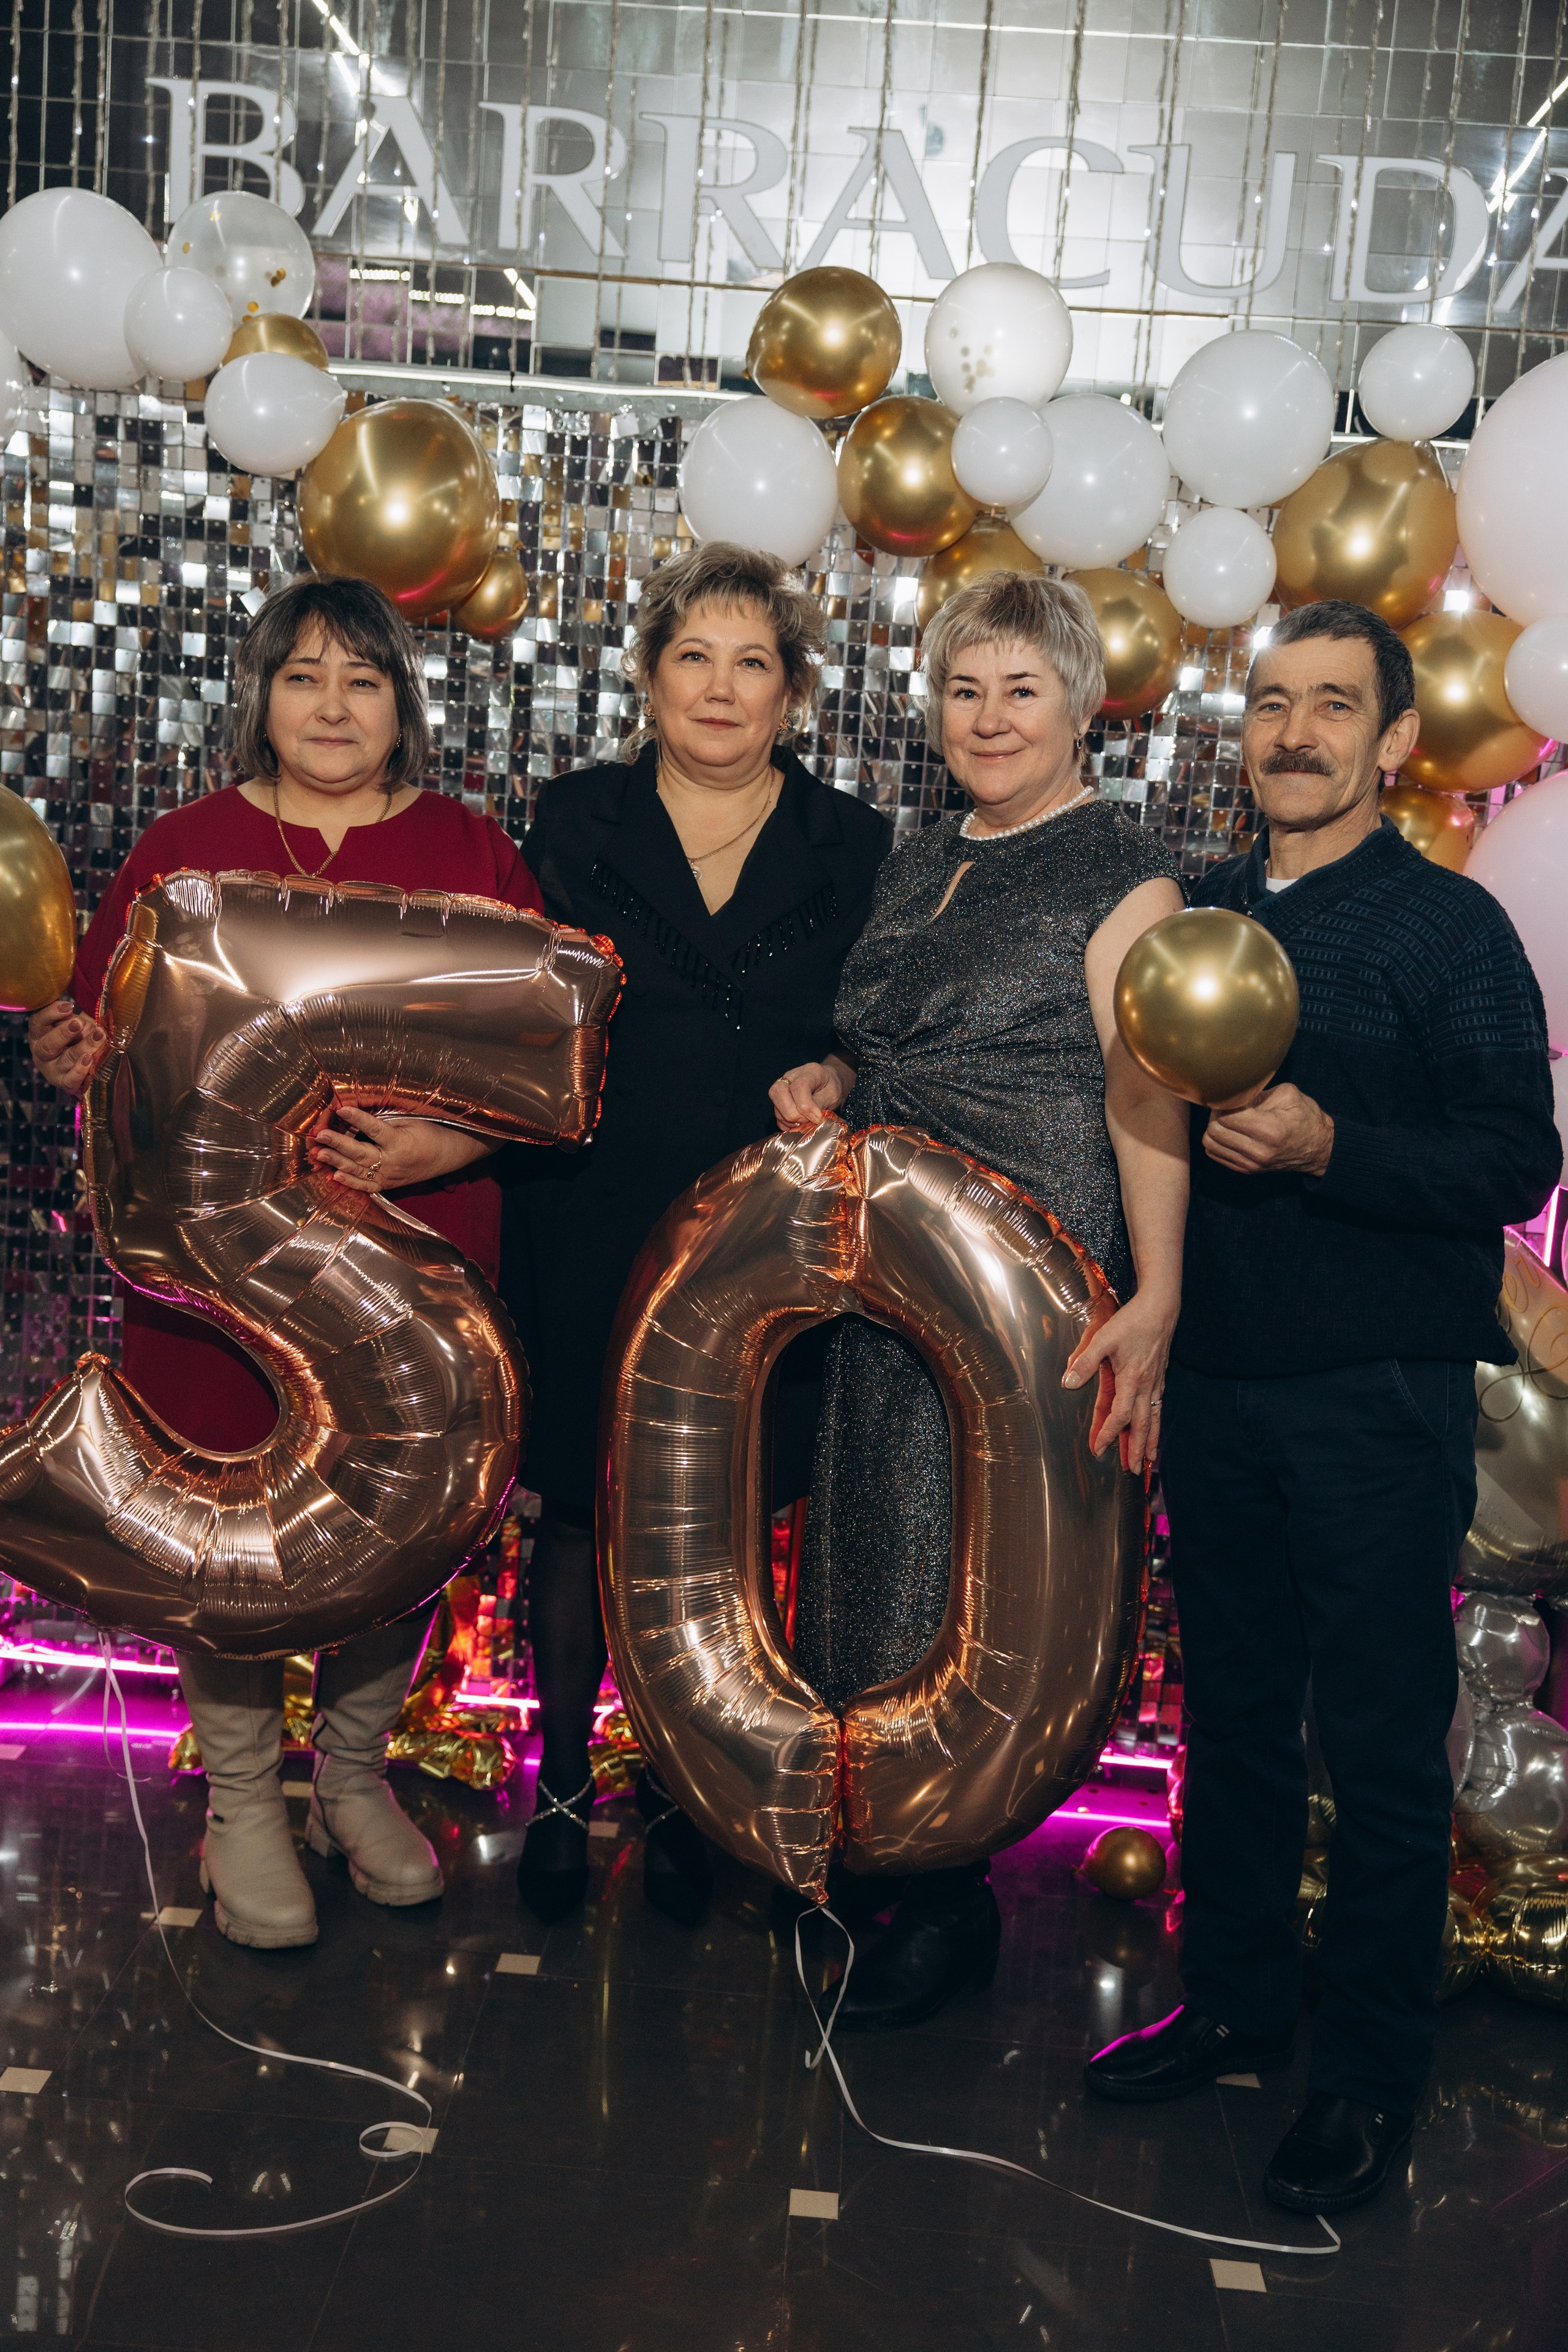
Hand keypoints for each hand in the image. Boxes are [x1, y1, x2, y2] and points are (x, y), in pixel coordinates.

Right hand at [28, 997, 106, 1095]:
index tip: (69, 1006)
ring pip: (65, 1060)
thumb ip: (72, 1019)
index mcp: (39, 1034)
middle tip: (78, 1024)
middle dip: (63, 1033)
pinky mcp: (64, 1083)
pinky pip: (70, 1081)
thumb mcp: (73, 1022)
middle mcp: (42, 1053)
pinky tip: (90, 1060)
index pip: (38, 1022)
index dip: (51, 1013)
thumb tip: (75, 1018)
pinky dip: (80, 1071)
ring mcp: (52, 1070)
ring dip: (83, 1047)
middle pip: (48, 1045)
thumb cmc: (77, 1035)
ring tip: (97, 1036)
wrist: (84, 1060)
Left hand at [308, 1102, 493, 1193]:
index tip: (341, 1109)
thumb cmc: (430, 1133)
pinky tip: (334, 1176)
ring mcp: (389, 1176)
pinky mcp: (387, 1185)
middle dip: (338, 1143)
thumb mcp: (411, 1121)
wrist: (446, 1156)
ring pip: (358, 1170)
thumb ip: (386, 1121)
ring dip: (336, 1161)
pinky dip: (350, 1182)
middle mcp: (393, 1162)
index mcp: (400, 1142)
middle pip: (360, 1153)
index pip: (374, 1129)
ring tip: (319, 1153)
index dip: (357, 1118)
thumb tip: (357, 1116)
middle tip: (320, 1135)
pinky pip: (366, 1186)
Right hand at [769, 1058, 848, 1130]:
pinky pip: (777, 1117)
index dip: (806, 1106)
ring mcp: (781, 1088)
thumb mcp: (832, 1095)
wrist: (827, 1086)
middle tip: (810, 1120)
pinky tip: (800, 1123)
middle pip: (778, 1092)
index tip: (817, 1118)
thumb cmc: (830, 1088)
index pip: (798, 1086)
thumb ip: (820, 1104)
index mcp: (808, 1072)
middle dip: (794, 1114)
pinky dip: (788, 1125)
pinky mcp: (778, 1101)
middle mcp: (789, 1077)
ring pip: (776, 1107)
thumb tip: (811, 1118)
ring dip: (791, 1121)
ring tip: (807, 1122)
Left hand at [1061, 1288, 1176, 1474]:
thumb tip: (1068, 1383)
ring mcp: (1155, 1382)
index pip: (1120, 1415)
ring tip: (1150, 1461)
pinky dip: (1157, 1424)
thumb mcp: (1103, 1337)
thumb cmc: (1131, 1321)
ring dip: (1151, 1441)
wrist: (1160, 1306)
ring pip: (1153, 1419)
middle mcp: (1146, 1385)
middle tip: (1134, 1470)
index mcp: (1132, 1379)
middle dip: (1137, 1449)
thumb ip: (1085, 1362)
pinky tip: (1155, 1430)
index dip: (1109, 1433)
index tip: (1099, 1448)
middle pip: (1142, 1425)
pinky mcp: (1160, 1377)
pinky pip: (1158, 1407)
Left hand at [1203, 1083, 1333, 1177]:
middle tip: (1227, 1107)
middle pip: (1214, 1130)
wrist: (1320, 1150)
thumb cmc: (1306, 1118)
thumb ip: (1258, 1093)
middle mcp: (1258, 1151)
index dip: (1223, 1103)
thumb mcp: (1288, 1096)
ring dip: (1214, 1128)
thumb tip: (1232, 1094)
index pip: (1226, 1117)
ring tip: (1228, 1119)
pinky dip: (1217, 1141)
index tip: (1231, 1097)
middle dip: (1216, 1114)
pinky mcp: (1247, 1170)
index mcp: (1270, 1129)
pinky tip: (1230, 1132)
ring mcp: (1252, 1164)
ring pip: (1211, 1144)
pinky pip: (1216, 1154)